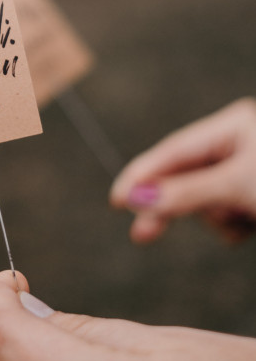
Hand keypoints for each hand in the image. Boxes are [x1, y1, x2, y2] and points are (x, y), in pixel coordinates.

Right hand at [110, 98, 255, 242]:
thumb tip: (139, 198)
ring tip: (249, 220)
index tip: (118, 198)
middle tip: (140, 234)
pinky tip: (253, 225)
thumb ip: (188, 192)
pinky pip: (225, 218)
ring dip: (218, 218)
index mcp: (234, 126)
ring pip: (205, 202)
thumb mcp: (236, 186)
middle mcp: (237, 146)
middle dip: (169, 205)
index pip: (175, 149)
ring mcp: (244, 175)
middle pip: (186, 177)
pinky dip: (234, 227)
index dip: (143, 174)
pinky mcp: (251, 201)